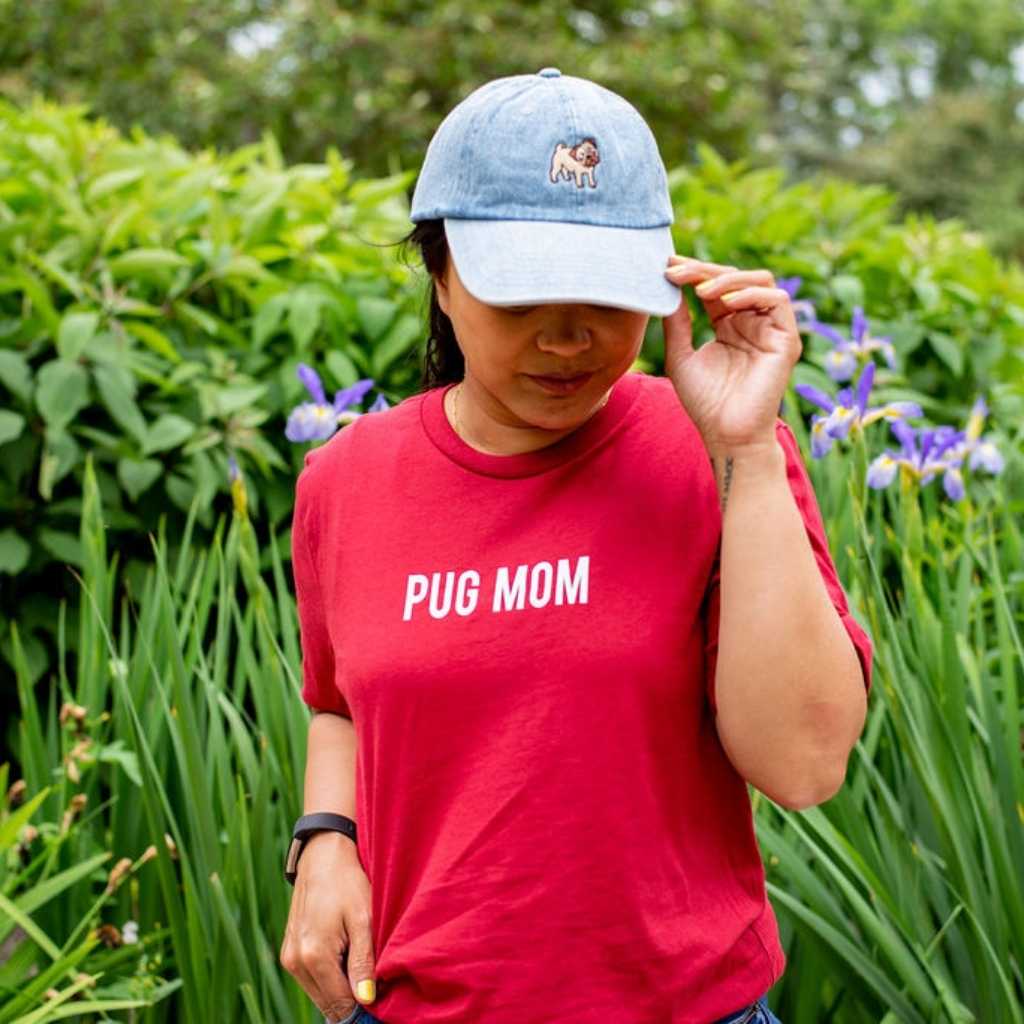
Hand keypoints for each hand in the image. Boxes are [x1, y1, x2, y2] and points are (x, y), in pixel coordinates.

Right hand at [280, 832, 376, 1021]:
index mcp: (314, 955)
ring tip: (362, 963)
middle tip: (375, 984)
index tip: (382, 1003)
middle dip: (352, 1000)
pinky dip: (330, 976)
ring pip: (320, 993)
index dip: (363, 1007)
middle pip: (328, 1003)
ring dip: (341, 988)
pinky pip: (312, 979)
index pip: (341, 1004)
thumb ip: (363, 962)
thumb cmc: (348, 882)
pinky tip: (347, 955)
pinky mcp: (289, 951)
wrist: (323, 856)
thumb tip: (366, 1000)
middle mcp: (295, 962)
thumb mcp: (364, 919)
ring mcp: (289, 958)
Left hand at [662, 255, 801, 458]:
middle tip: (677, 271)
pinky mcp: (787, 339)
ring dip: (728, 278)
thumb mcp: (680, 357)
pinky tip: (725, 302)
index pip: (713, 286)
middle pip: (734, 277)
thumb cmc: (704, 402)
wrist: (727, 434)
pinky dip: (751, 295)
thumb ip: (677, 323)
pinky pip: (777, 301)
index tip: (667, 267)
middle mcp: (751, 321)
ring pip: (759, 281)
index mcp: (728, 324)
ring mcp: (770, 328)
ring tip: (700, 289)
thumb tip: (668, 289)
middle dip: (704, 270)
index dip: (692, 273)